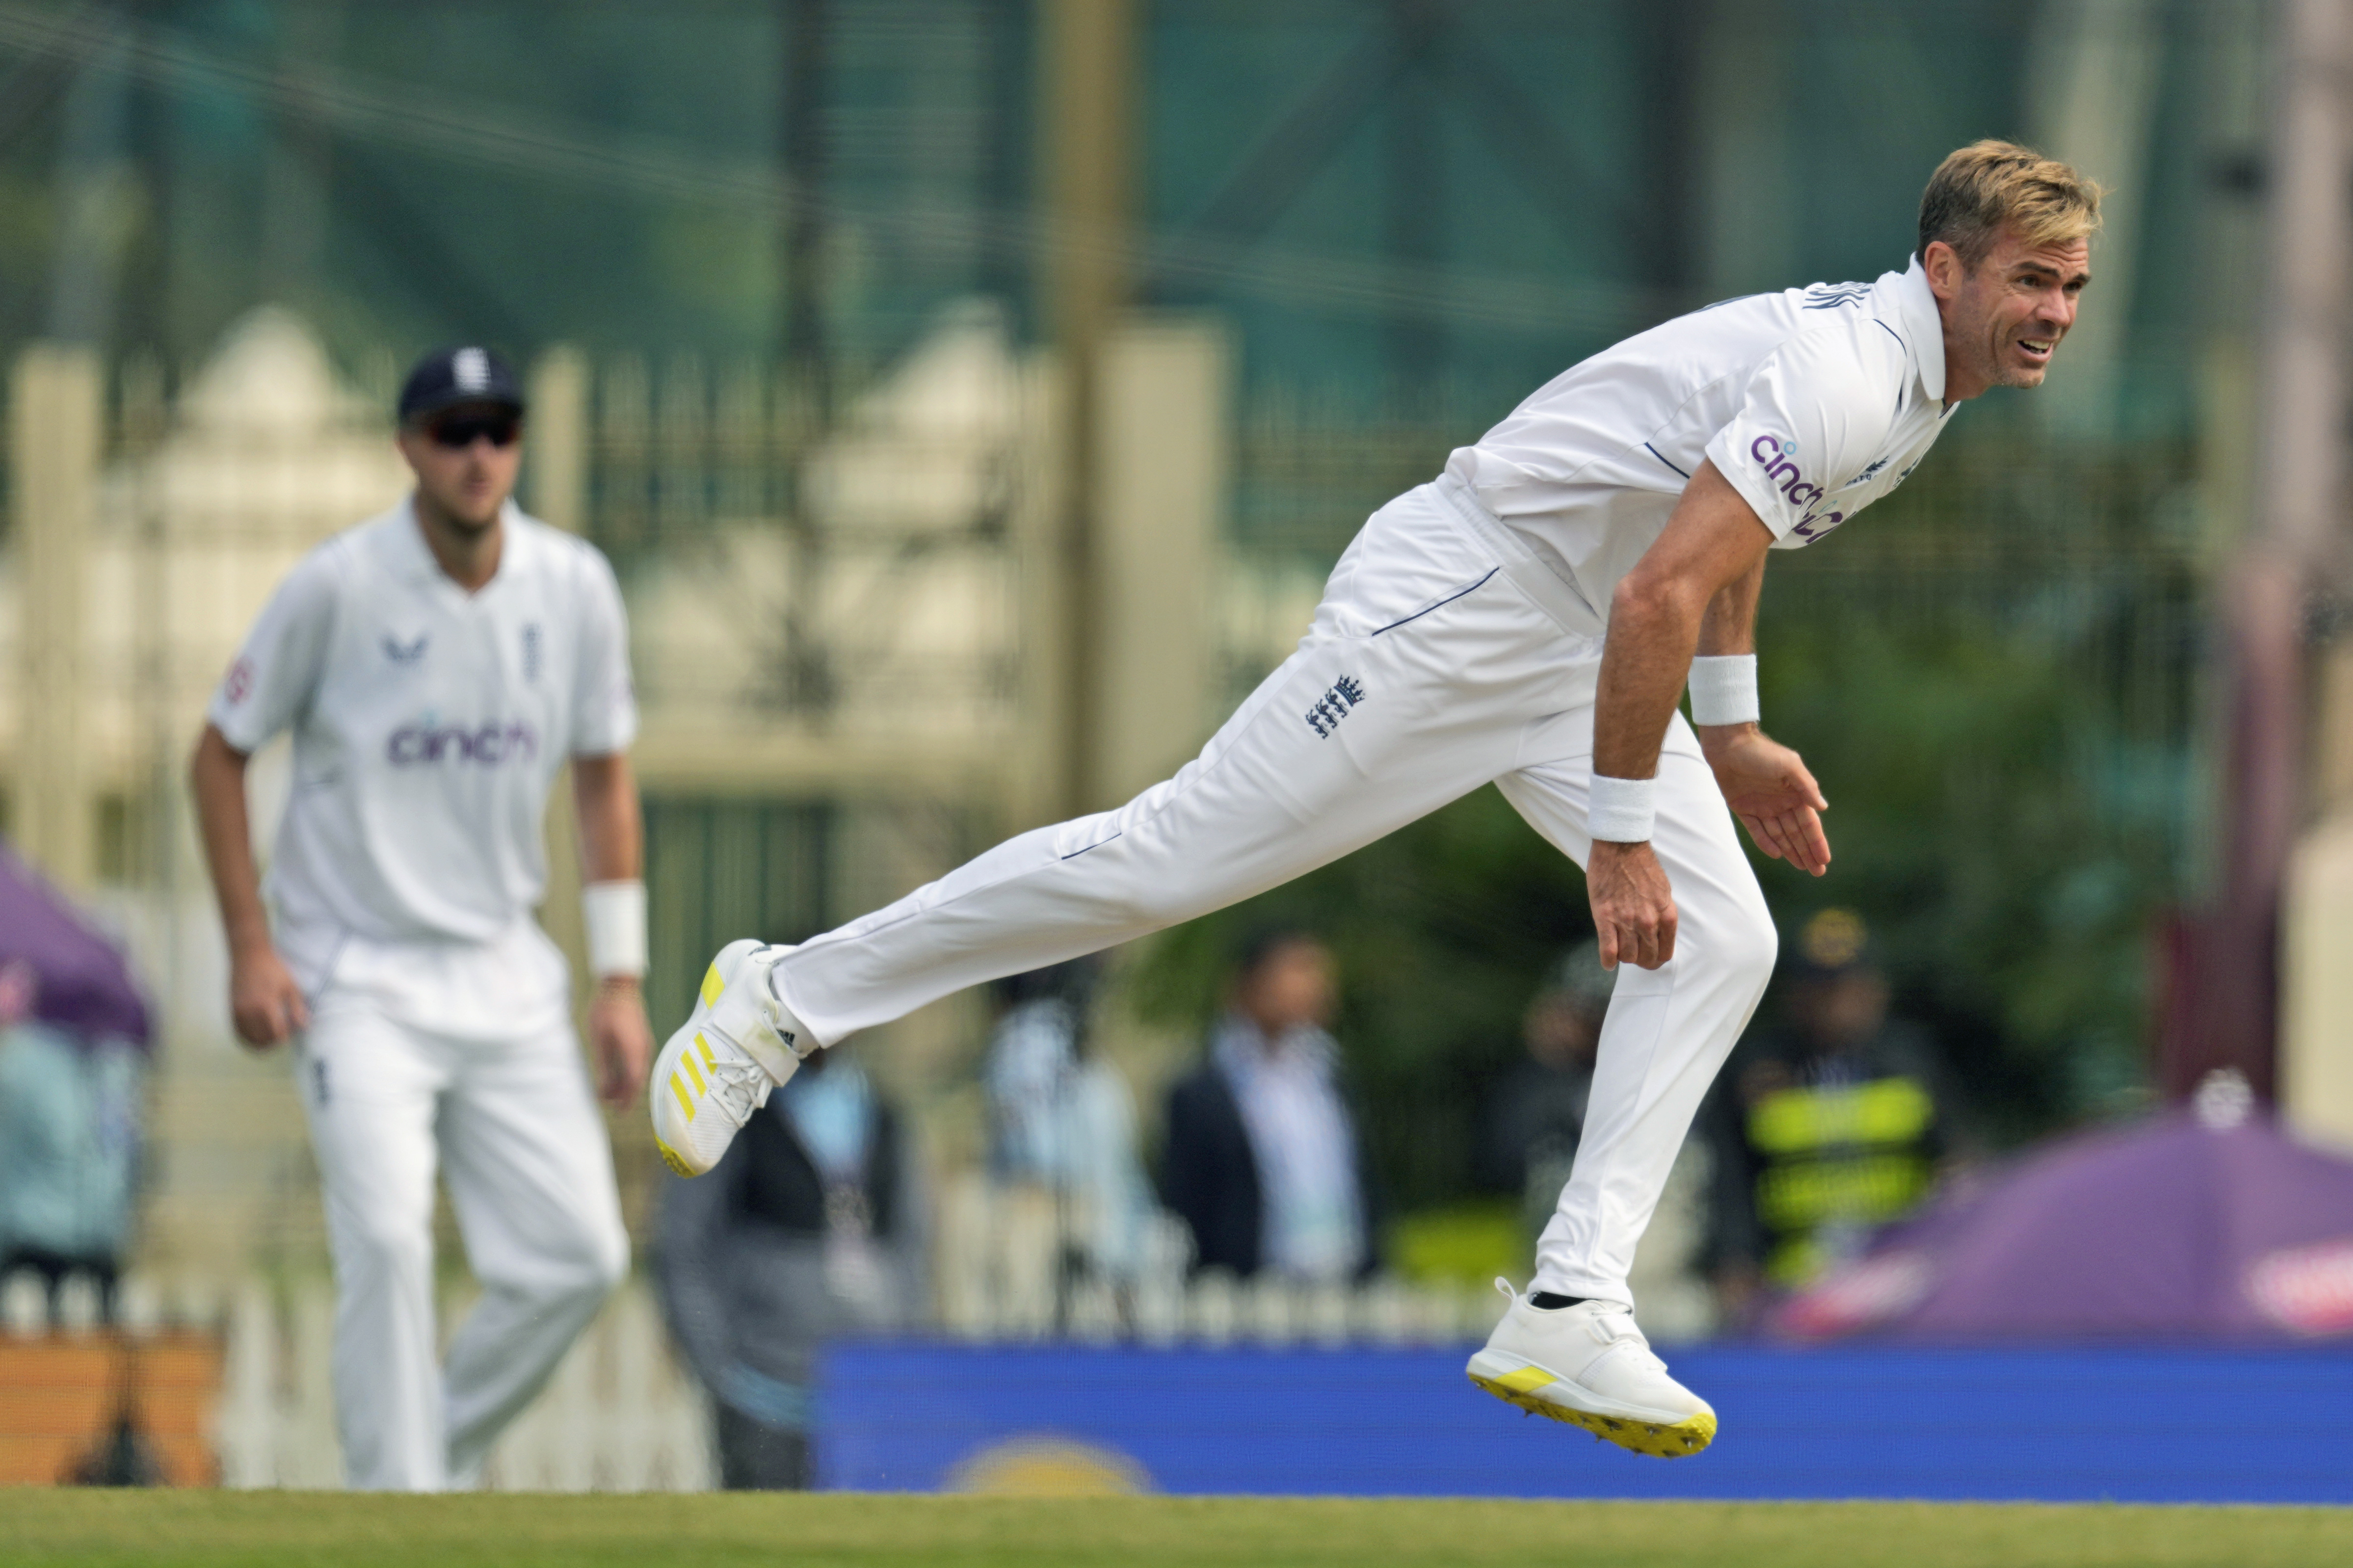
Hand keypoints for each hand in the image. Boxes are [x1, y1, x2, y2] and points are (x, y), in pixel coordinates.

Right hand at [229, 943, 308, 1048]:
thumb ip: (297, 1008)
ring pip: (249, 1039)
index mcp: (265, 1005)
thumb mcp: (291, 986)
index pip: (278, 1033)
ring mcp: (237, 1012)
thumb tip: (305, 1027)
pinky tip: (258, 1035)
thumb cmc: (272, 969)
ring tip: (272, 1037)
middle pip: (263, 1039)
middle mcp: (248, 1011)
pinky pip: (238, 1033)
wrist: (248, 955)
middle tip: (283, 1034)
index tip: (292, 1031)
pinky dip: (248, 1038)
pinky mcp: (231, 1010)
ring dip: (261, 1042)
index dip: (287, 1036)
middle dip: (275, 1041)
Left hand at [589, 976, 653, 1109]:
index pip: (633, 1084)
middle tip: (613, 1107)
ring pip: (638, 1071)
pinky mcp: (642, 1038)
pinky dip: (629, 1072)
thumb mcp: (599, 1041)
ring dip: (627, 1084)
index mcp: (633, 1052)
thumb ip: (603, 1067)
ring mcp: (644, 1043)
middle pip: (637, 1080)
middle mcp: (643, 1050)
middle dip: (626, 1095)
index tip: (618, 1112)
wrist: (619, 986)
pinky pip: (638, 1062)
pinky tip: (618, 1074)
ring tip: (612, 1092)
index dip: (626, 1100)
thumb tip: (604, 1090)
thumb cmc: (606, 1011)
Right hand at [1588, 839, 1677, 969]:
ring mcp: (1627, 921)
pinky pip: (1608, 951)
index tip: (1649, 957)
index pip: (1665, 953)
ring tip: (1619, 950)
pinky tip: (1607, 961)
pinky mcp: (1606, 918)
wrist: (1621, 847)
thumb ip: (1661, 914)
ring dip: (1623, 957)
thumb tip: (1656, 932)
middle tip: (1633, 955)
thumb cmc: (1642, 865)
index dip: (1656, 959)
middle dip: (1640, 960)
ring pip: (1627, 957)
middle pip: (1646, 958)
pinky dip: (1608, 961)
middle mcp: (1649, 922)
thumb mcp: (1663, 891)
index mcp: (1666, 916)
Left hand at [1699, 723, 1830, 874]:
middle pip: (1797, 833)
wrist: (1728, 745)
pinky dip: (1766, 842)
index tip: (1825, 861)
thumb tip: (1822, 807)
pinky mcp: (1743, 808)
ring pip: (1779, 834)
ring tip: (1802, 867)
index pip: (1809, 824)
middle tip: (1818, 873)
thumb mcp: (1789, 765)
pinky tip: (1777, 854)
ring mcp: (1762, 806)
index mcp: (1795, 793)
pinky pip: (1757, 830)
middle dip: (1808, 852)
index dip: (1817, 842)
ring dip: (1791, 851)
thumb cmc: (1761, 752)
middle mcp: (1781, 802)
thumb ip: (1806, 786)